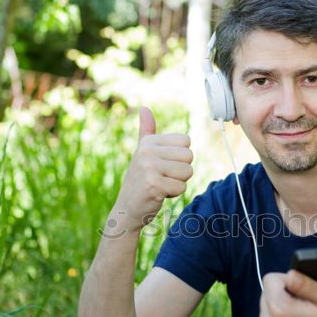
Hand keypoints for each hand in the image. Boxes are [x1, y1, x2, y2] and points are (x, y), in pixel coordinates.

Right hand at [113, 106, 193, 232]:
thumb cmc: (140, 180)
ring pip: (187, 172)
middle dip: (180, 171)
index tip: (163, 165)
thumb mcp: (142, 153)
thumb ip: (146, 131)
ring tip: (160, 185)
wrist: (127, 208)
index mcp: (148, 142)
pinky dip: (173, 194)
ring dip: (177, 183)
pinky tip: (158, 194)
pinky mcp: (154, 185)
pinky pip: (181, 187)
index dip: (179, 157)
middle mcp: (147, 151)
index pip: (186, 141)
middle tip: (162, 177)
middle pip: (189, 156)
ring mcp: (149, 168)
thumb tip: (144, 107)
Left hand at [258, 270, 316, 316]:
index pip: (269, 280)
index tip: (300, 292)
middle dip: (281, 296)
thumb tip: (290, 274)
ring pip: (265, 311)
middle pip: (265, 295)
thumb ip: (306, 284)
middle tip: (303, 306)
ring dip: (278, 311)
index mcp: (281, 309)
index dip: (286, 281)